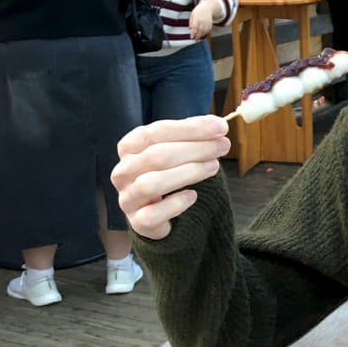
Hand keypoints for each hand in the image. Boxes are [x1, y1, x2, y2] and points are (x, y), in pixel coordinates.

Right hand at [112, 115, 230, 239]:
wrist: (156, 214)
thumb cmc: (167, 175)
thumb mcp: (176, 151)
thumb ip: (191, 137)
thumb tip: (218, 124)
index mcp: (130, 148)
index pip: (156, 132)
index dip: (190, 129)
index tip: (220, 127)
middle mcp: (123, 172)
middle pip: (156, 156)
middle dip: (195, 149)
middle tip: (223, 146)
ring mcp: (128, 198)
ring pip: (152, 183)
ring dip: (188, 173)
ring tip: (214, 167)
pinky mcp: (138, 222)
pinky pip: (153, 214)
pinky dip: (176, 204)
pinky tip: (193, 195)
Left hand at [189, 0, 216, 38]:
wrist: (207, 8)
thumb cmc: (198, 11)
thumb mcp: (192, 14)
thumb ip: (191, 22)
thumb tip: (190, 28)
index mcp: (197, 18)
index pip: (195, 27)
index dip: (193, 32)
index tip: (191, 37)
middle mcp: (202, 21)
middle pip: (200, 30)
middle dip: (198, 36)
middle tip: (196, 40)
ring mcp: (207, 23)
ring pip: (205, 31)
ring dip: (202, 35)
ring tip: (199, 37)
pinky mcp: (210, 24)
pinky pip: (208, 30)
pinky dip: (206, 33)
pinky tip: (203, 34)